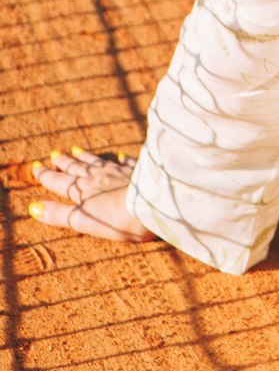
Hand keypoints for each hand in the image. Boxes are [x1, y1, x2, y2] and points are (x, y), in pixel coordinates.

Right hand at [29, 148, 156, 241]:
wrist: (152, 204)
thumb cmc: (117, 219)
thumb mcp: (83, 220)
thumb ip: (59, 214)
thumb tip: (34, 208)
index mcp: (83, 190)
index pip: (60, 181)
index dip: (47, 175)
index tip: (36, 167)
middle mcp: (97, 176)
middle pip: (77, 168)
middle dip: (63, 163)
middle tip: (54, 154)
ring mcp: (118, 171)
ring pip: (97, 161)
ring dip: (85, 157)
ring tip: (76, 150)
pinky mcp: (136, 170)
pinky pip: (125, 162)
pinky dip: (119, 160)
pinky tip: (119, 156)